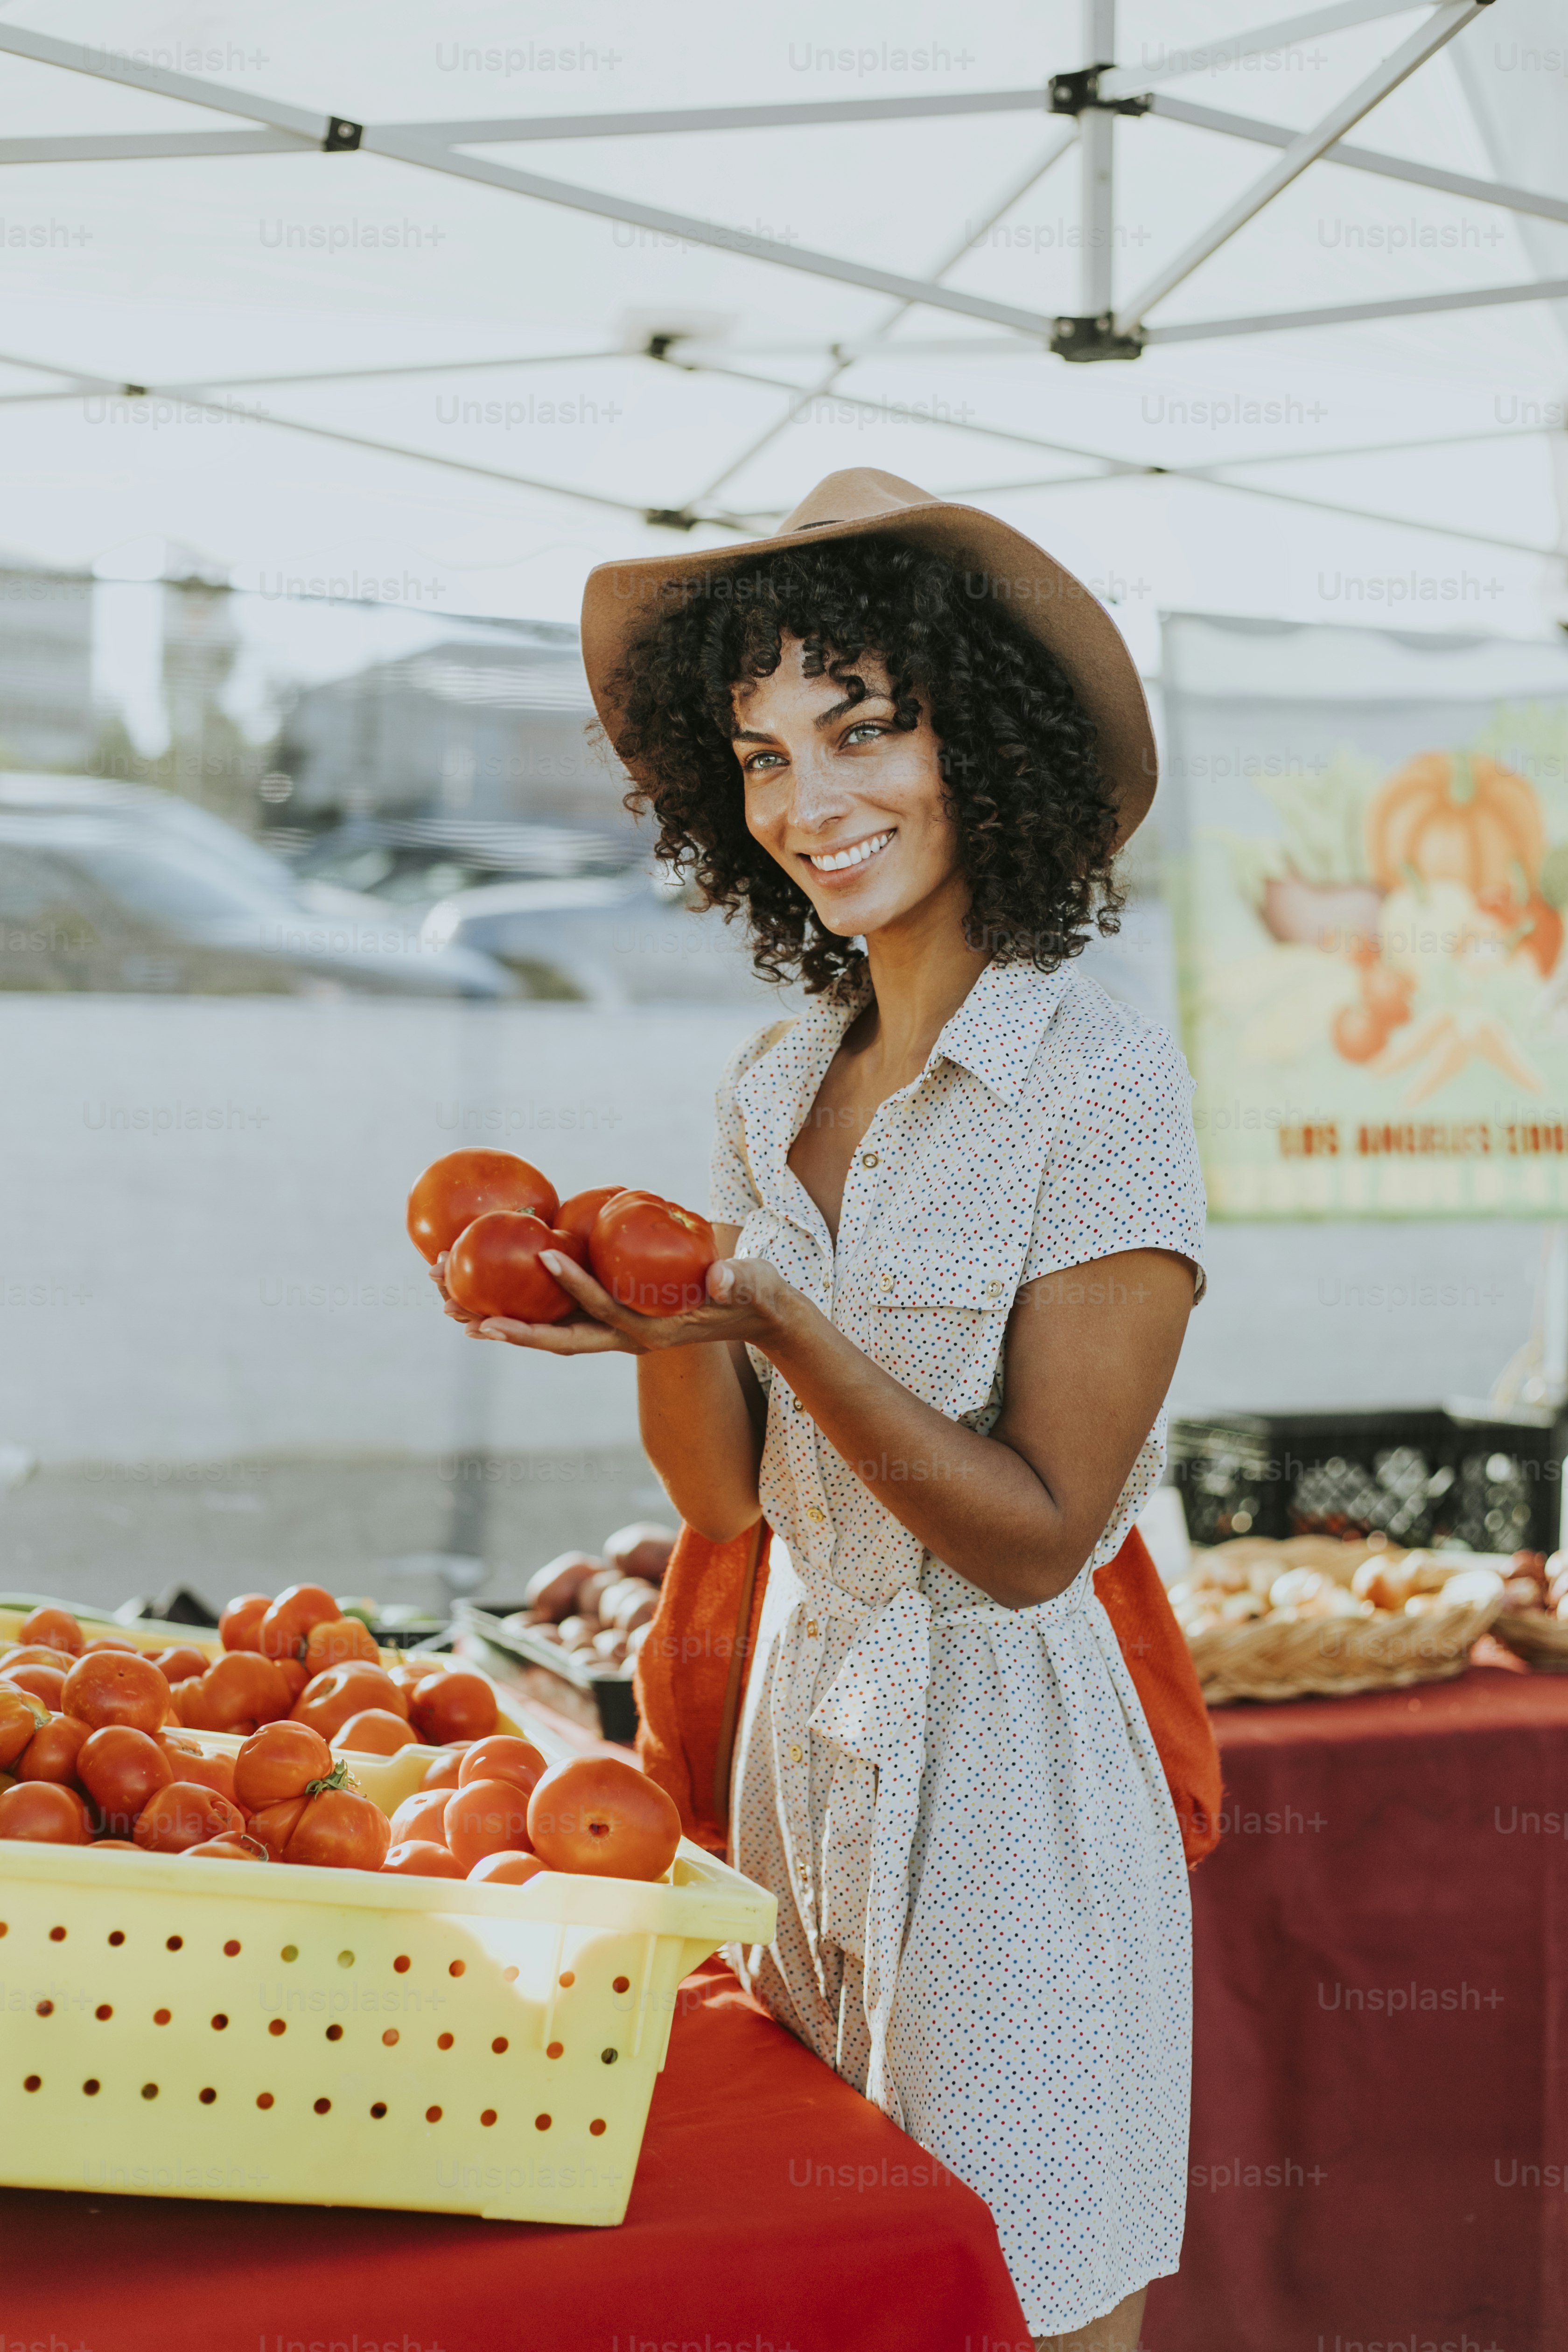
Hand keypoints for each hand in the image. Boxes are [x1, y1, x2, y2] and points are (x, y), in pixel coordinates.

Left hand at [432, 1245, 800, 1358]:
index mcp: (653, 1332)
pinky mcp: (608, 1315)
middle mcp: (623, 1337)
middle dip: (502, 1324)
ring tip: (445, 1297)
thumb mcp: (755, 1287)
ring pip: (545, 1329)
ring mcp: (613, 1329)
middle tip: (452, 1305)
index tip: (544, 1253)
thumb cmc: (757, 1296)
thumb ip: (742, 1282)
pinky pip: (555, 1313)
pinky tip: (486, 1283)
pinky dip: (519, 1301)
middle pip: (554, 1337)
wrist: (756, 1314)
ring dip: (495, 1315)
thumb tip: (721, 1278)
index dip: (576, 1285)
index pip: (607, 1310)